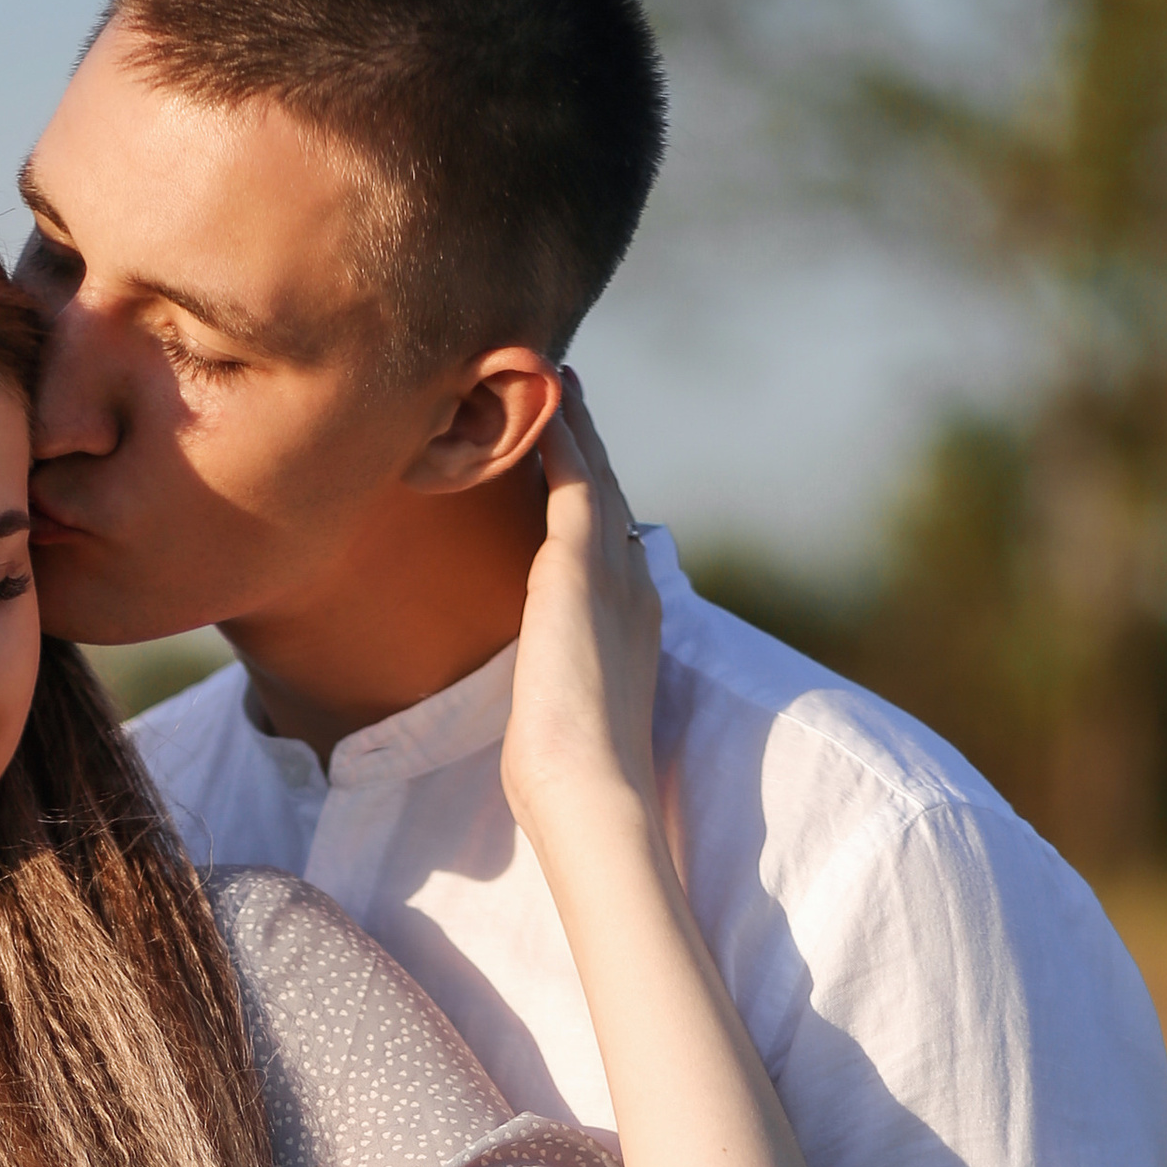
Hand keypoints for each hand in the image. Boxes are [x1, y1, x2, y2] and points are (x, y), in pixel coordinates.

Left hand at [499, 372, 663, 842]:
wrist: (590, 787)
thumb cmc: (567, 777)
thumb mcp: (560, 716)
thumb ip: (551, 686)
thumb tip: (531, 696)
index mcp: (632, 626)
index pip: (611, 547)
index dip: (594, 500)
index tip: (574, 467)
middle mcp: (635, 590)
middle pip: (611, 500)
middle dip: (590, 448)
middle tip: (567, 394)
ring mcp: (615, 575)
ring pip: (596, 479)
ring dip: (577, 428)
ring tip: (556, 379)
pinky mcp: (582, 567)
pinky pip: (573, 483)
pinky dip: (562, 442)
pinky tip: (545, 407)